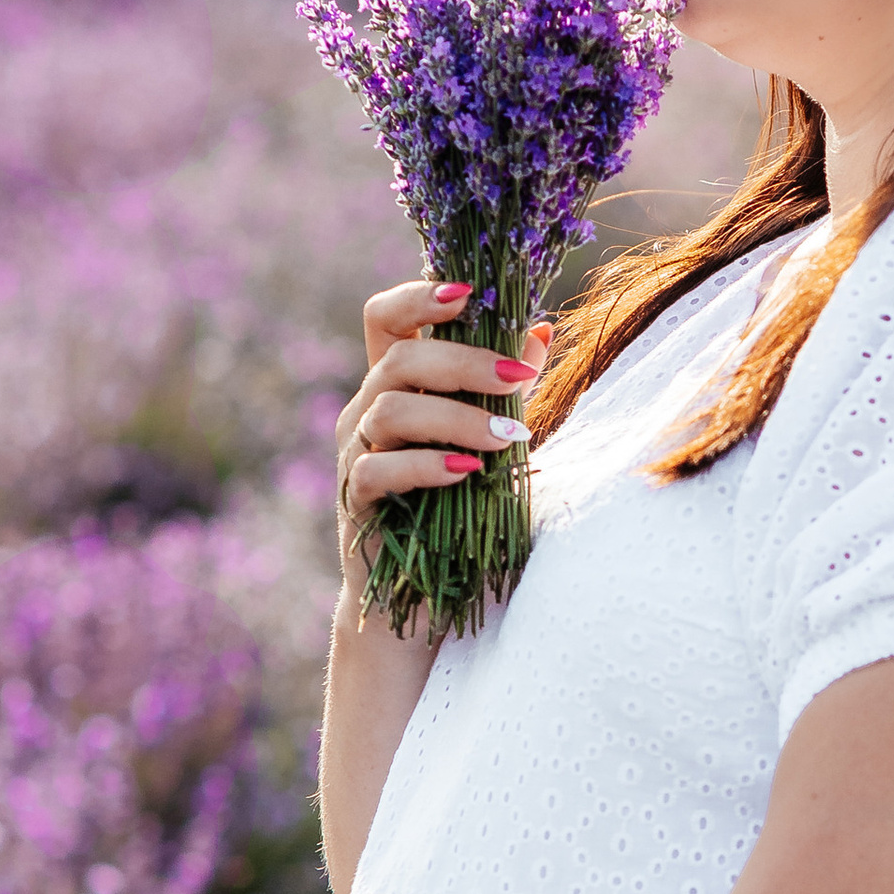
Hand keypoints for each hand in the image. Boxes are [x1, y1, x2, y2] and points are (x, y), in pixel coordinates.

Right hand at [334, 278, 551, 602]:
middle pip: (399, 360)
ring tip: (509, 435)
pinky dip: (425, 466)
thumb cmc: (458, 511)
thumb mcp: (488, 439)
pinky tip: (467, 472)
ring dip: (456, 417)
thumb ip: (506, 388)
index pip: (386, 318)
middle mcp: (364, 411)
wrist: (419, 598)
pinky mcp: (354, 502)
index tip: (466, 294)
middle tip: (518, 378)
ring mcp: (353, 455)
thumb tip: (540, 331)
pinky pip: (376, 471)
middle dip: (463, 362)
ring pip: (389, 410)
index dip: (418, 297)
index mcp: (394, 385)